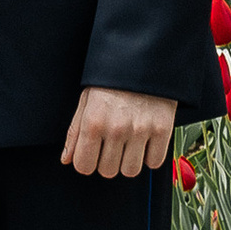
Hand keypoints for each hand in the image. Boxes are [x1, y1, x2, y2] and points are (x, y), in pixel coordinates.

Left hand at [60, 86, 177, 179]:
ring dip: (129, 161)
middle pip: (107, 171)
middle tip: (112, 144)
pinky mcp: (162, 130)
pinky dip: (150, 156)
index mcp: (93, 121)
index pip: (83, 166)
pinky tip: (145, 141)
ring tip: (129, 143)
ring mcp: (141, 130)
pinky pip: (154, 163)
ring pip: (131, 171)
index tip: (92, 154)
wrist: (144, 57)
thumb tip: (67, 158)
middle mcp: (116, 128)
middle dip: (108, 161)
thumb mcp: (86, 99)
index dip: (87, 162)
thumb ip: (75, 132)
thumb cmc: (113, 79)